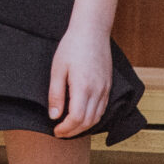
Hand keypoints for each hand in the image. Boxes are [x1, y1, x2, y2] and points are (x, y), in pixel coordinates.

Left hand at [48, 24, 113, 138]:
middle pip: (87, 122)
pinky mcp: (108, 86)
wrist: (92, 31)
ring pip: (97, 118)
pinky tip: (83, 117)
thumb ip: (56, 94)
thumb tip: (54, 116)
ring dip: (83, 127)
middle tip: (60, 132)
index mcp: (83, 87)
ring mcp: (105, 89)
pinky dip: (93, 118)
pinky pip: (103, 109)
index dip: (65, 129)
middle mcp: (97, 91)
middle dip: (73, 131)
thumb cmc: (72, 46)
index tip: (55, 130)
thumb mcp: (58, 69)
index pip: (76, 118)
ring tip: (70, 128)